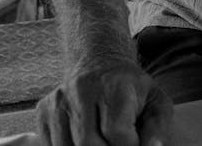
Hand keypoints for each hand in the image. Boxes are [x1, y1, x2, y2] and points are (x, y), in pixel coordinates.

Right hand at [37, 60, 174, 145]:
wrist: (99, 64)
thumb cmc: (131, 90)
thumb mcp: (155, 102)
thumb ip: (158, 128)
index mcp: (115, 86)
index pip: (116, 132)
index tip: (133, 143)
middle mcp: (82, 90)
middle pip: (88, 144)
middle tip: (114, 145)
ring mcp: (59, 100)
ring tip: (101, 142)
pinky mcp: (43, 111)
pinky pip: (51, 145)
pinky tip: (82, 141)